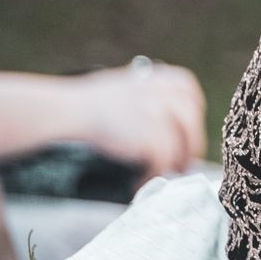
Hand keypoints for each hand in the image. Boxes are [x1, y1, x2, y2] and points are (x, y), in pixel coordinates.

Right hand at [70, 60, 206, 182]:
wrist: (67, 111)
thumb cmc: (86, 101)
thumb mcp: (125, 85)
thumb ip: (148, 93)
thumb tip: (163, 114)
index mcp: (159, 77)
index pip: (189, 92)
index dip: (193, 114)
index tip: (189, 130)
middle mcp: (165, 93)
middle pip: (191, 121)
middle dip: (191, 144)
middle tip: (184, 162)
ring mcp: (161, 115)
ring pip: (182, 145)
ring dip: (176, 163)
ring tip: (167, 174)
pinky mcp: (152, 137)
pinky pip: (163, 161)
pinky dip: (154, 175)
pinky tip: (142, 182)